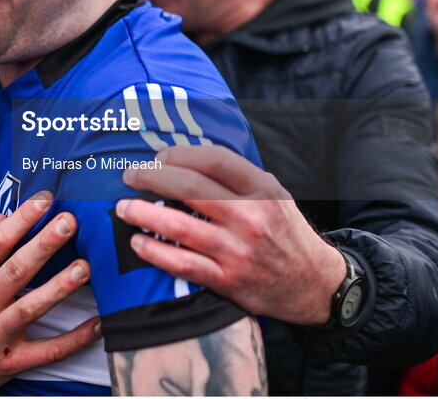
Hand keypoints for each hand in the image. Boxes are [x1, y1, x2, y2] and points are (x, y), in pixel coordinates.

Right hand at [0, 192, 99, 393]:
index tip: (44, 201)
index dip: (21, 219)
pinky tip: (97, 324)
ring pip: (32, 308)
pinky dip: (74, 340)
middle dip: (44, 244)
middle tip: (68, 222)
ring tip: (84, 267)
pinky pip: (48, 351)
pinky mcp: (12, 360)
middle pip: (17, 270)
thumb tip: (1, 218)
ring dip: (59, 288)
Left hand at [118, 146, 345, 325]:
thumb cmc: (285, 232)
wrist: (314, 284)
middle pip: (188, 187)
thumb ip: (238, 177)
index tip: (159, 157)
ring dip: (142, 214)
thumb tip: (187, 159)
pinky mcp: (228, 280)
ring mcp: (238, 250)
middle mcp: (250, 216)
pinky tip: (138, 242)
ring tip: (124, 208)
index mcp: (261, 188)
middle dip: (150, 177)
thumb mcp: (273, 193)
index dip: (179, 154)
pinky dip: (154, 252)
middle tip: (130, 176)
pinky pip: (181, 264)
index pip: (213, 159)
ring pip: (178, 226)